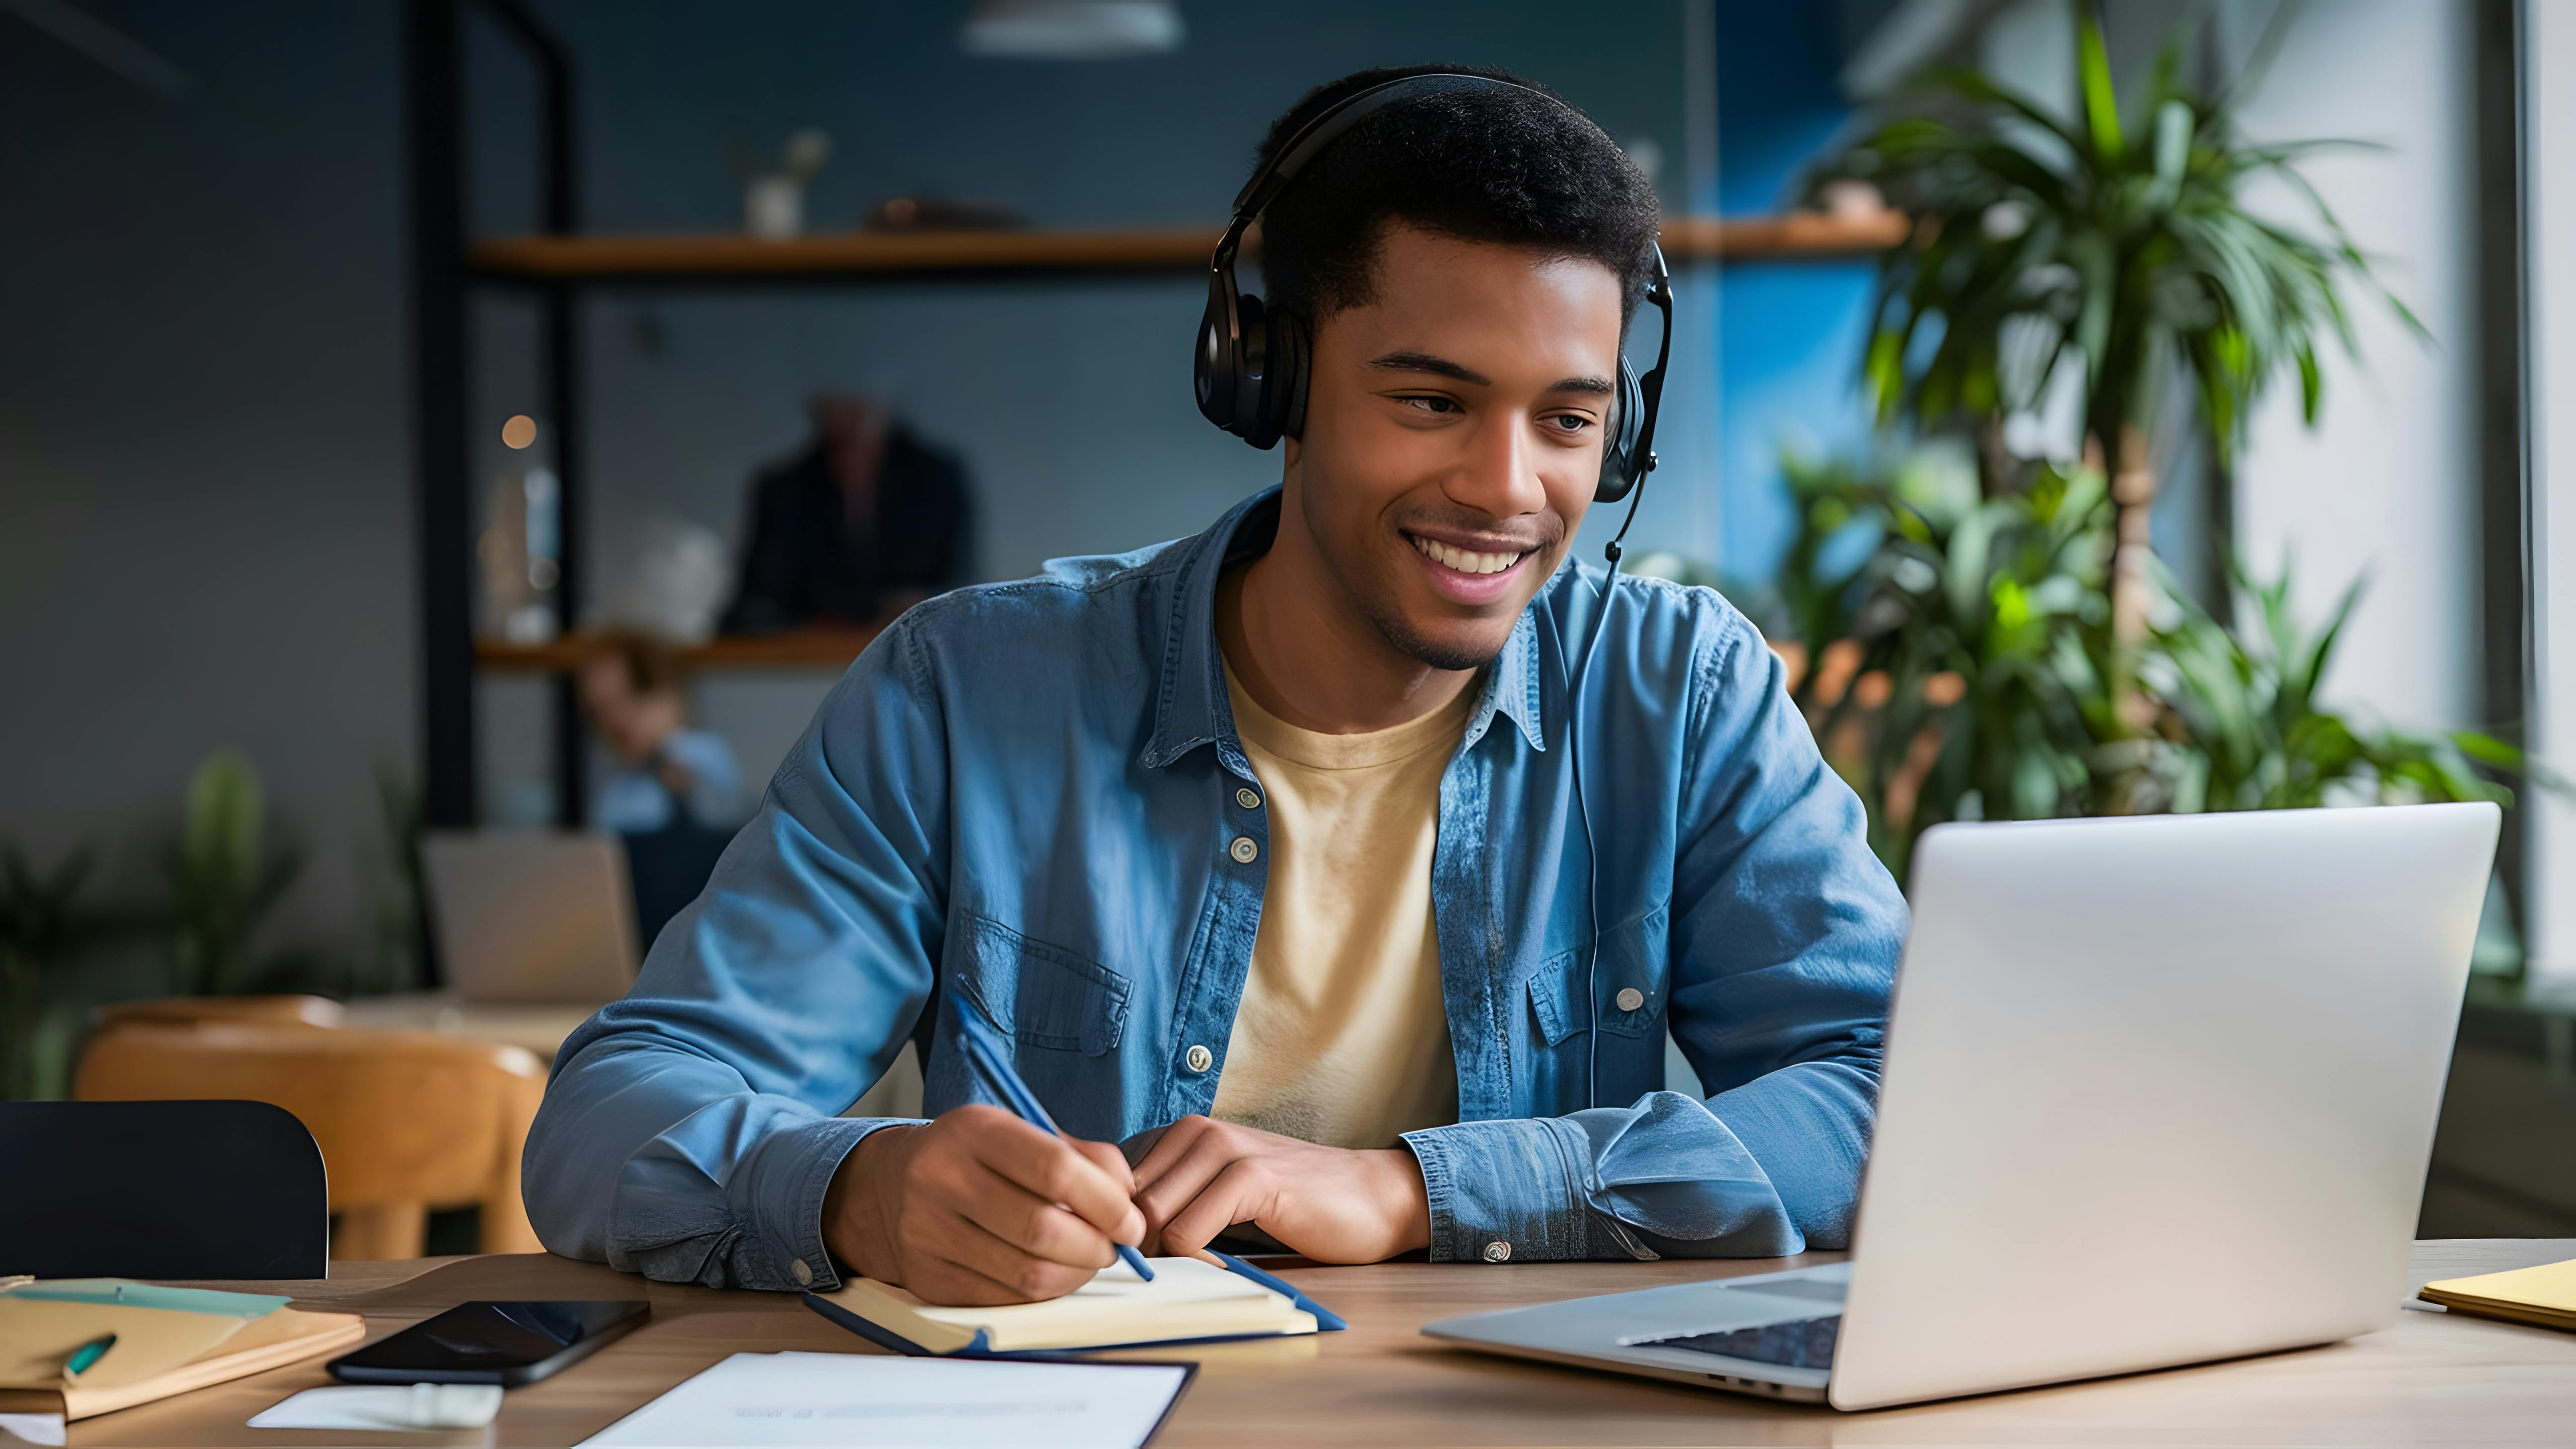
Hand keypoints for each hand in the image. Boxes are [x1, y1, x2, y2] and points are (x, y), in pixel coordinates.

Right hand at [822, 1105, 1145, 1305]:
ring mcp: (927, 1232)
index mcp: (973, 1130)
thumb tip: (1129, 1202)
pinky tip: (1052, 1275)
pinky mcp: (926, 1277)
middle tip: (1115, 1247)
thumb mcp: (1025, 1132)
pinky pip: (1004, 1299)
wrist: (894, 1184)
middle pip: (1042, 1229)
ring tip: (1088, 1260)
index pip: (1055, 1168)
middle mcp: (941, 1178)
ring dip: (1076, 1274)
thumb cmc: (978, 1156)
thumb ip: (1085, 1157)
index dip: (1107, 1202)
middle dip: (1097, 1246)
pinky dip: (1043, 1293)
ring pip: (1026, 1273)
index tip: (1131, 1221)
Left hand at [1129, 1116, 1430, 1262]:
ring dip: (1162, 1258)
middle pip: (1124, 1205)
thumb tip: (1113, 1240)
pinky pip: (1188, 1234)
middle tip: (1166, 1276)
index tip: (1141, 1261)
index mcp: (1182, 1135)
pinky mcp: (1252, 1178)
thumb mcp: (1220, 1196)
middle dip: (1134, 1249)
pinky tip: (1221, 1267)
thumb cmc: (1295, 1203)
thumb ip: (1172, 1203)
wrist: (1372, 1196)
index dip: (1117, 1229)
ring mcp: (1224, 1150)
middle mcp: (1195, 1132)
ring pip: (1149, 1218)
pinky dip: (1194, 1263)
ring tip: (1195, 1271)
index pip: (1109, 1184)